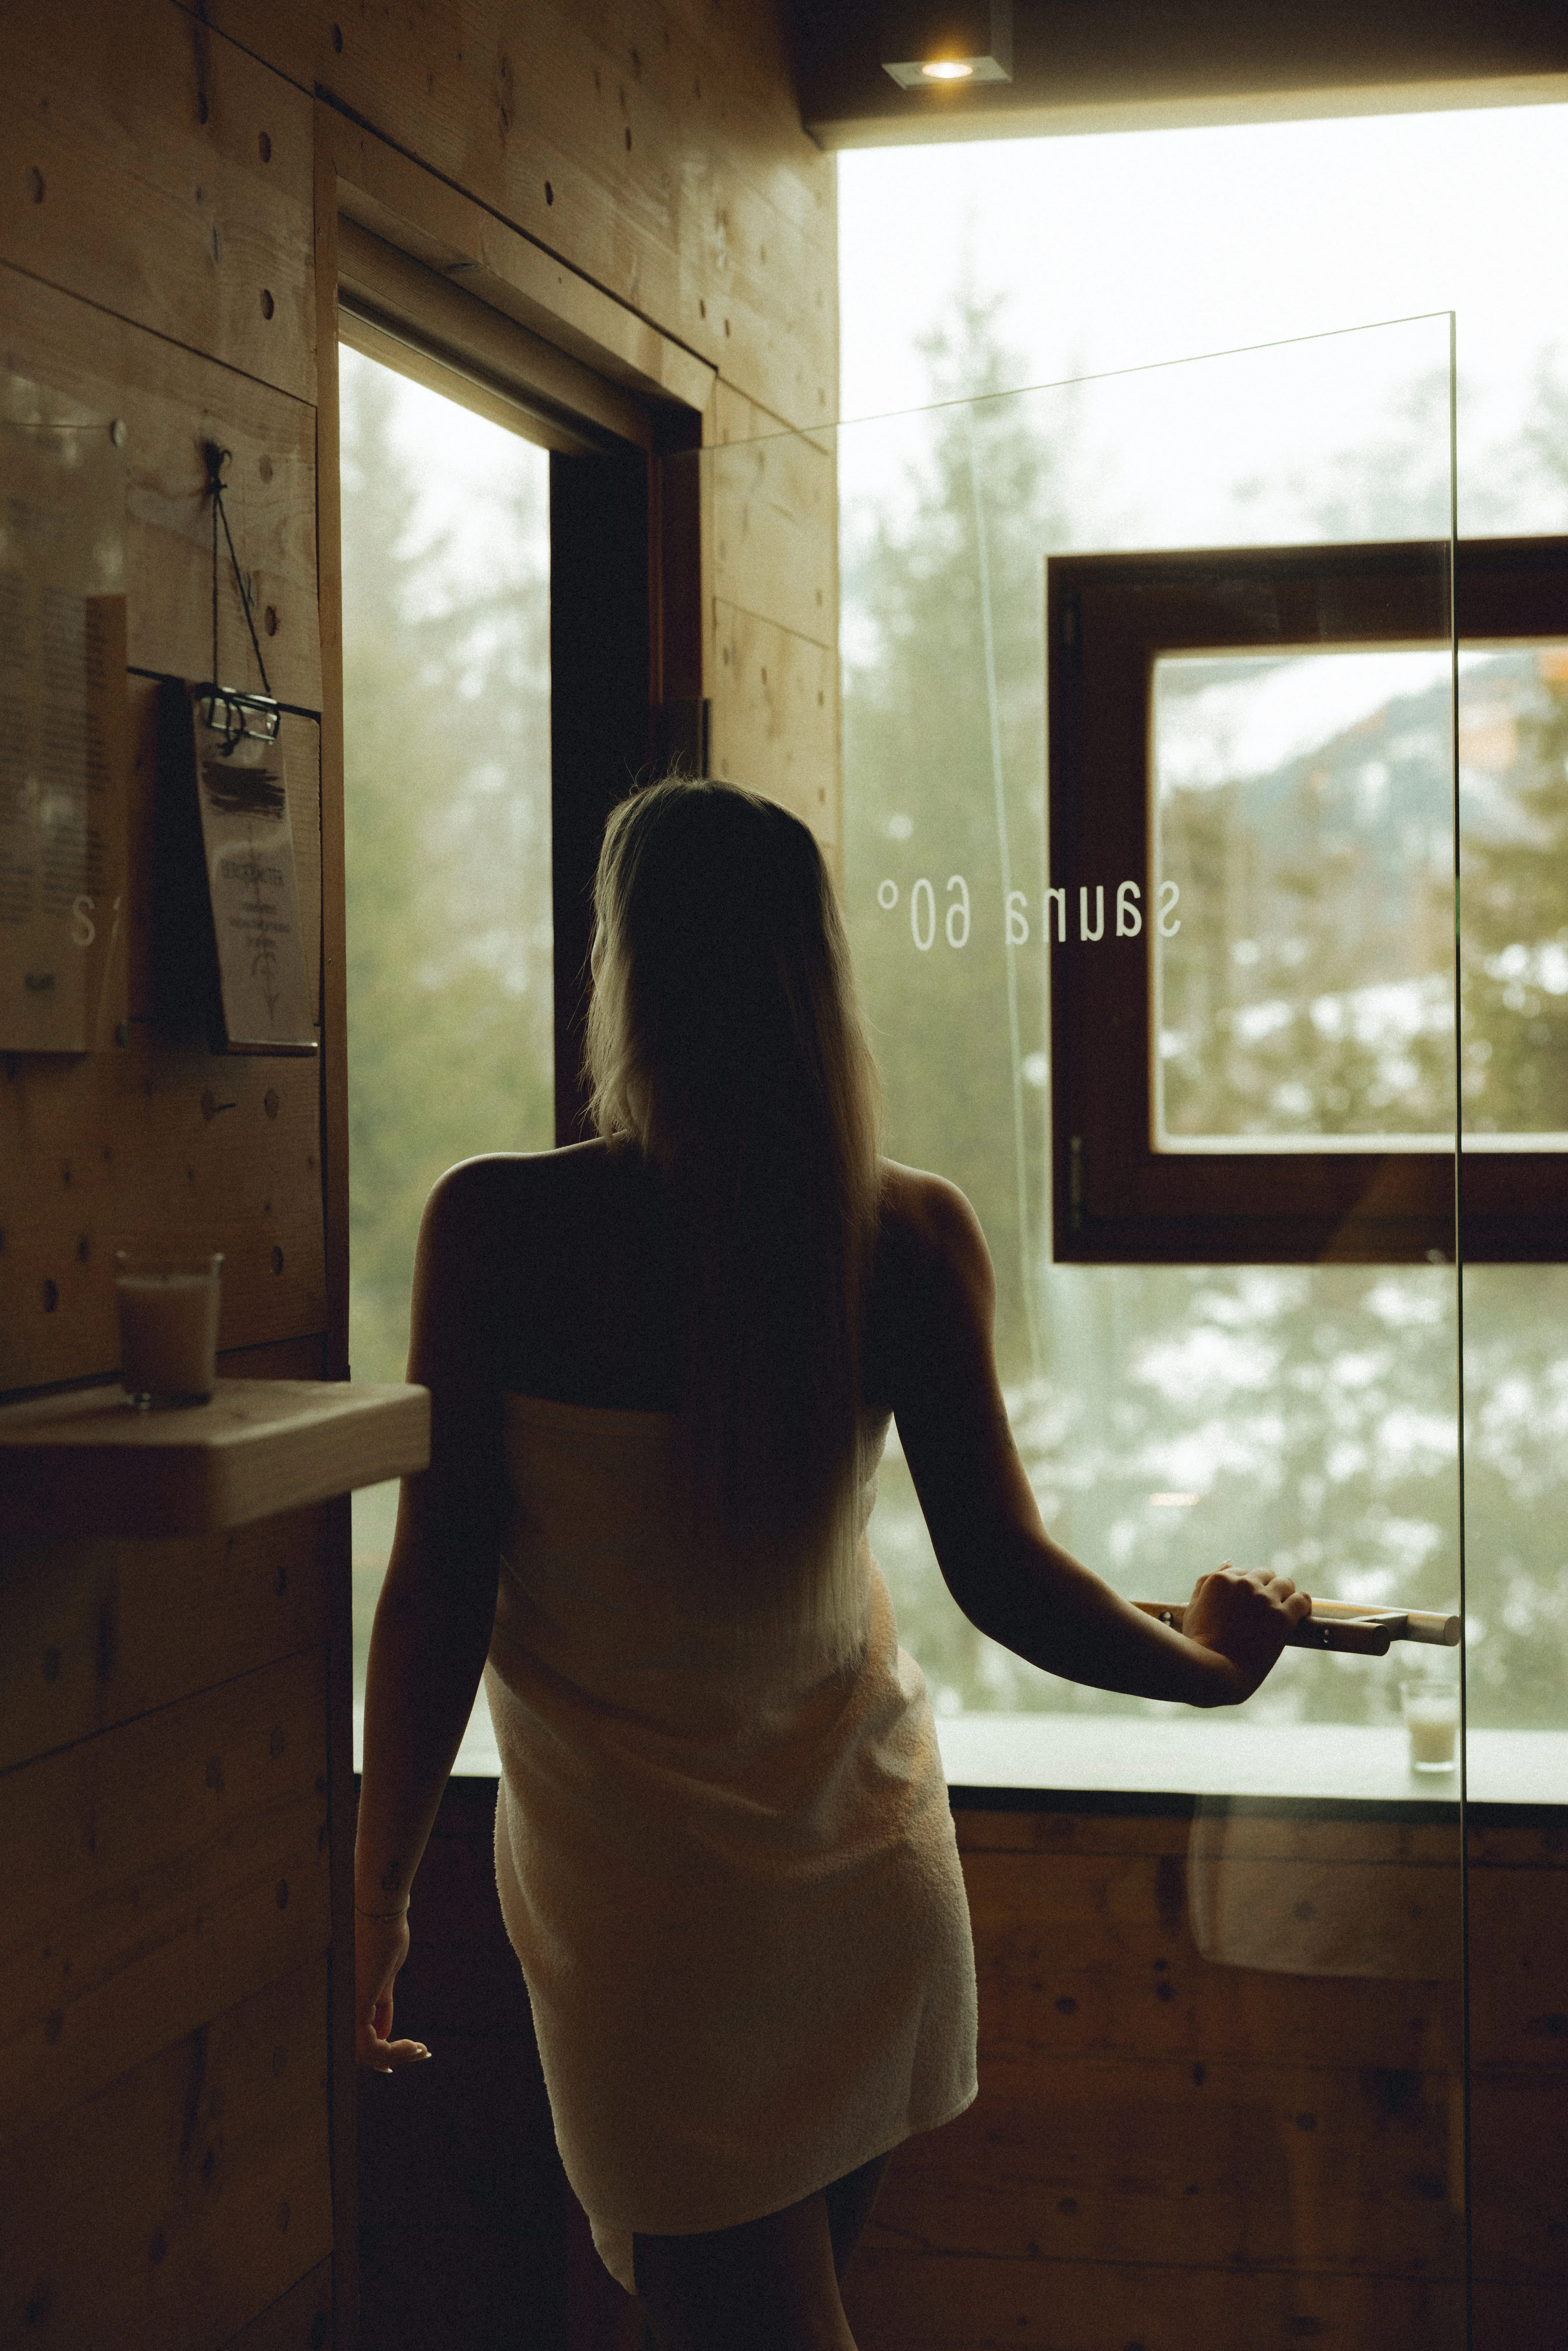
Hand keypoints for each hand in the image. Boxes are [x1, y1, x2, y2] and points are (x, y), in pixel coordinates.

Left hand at [354, 1907, 430, 2072]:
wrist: (380, 1913)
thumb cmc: (383, 1936)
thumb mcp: (384, 1977)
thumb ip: (381, 2004)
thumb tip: (385, 2032)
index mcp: (344, 1998)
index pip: (355, 2037)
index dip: (376, 2053)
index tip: (397, 2059)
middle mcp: (338, 2006)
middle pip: (359, 2048)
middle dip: (389, 2057)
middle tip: (417, 2053)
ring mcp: (344, 2008)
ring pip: (365, 2052)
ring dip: (395, 2055)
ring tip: (419, 2050)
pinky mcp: (354, 2006)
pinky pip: (371, 2045)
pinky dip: (393, 2050)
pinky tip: (414, 2046)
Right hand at [1181, 1563, 1310, 1704]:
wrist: (1214, 1673)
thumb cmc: (1198, 1645)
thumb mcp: (1194, 1609)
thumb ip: (1206, 1583)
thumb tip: (1228, 1562)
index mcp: (1221, 1580)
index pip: (1242, 1573)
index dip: (1246, 1590)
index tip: (1248, 1605)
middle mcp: (1244, 1583)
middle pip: (1265, 1574)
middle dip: (1266, 1588)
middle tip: (1265, 1610)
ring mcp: (1264, 1599)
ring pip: (1285, 1583)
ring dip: (1284, 1595)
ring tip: (1282, 1612)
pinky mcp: (1282, 1616)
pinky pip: (1301, 1600)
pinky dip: (1302, 1605)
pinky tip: (1299, 1614)